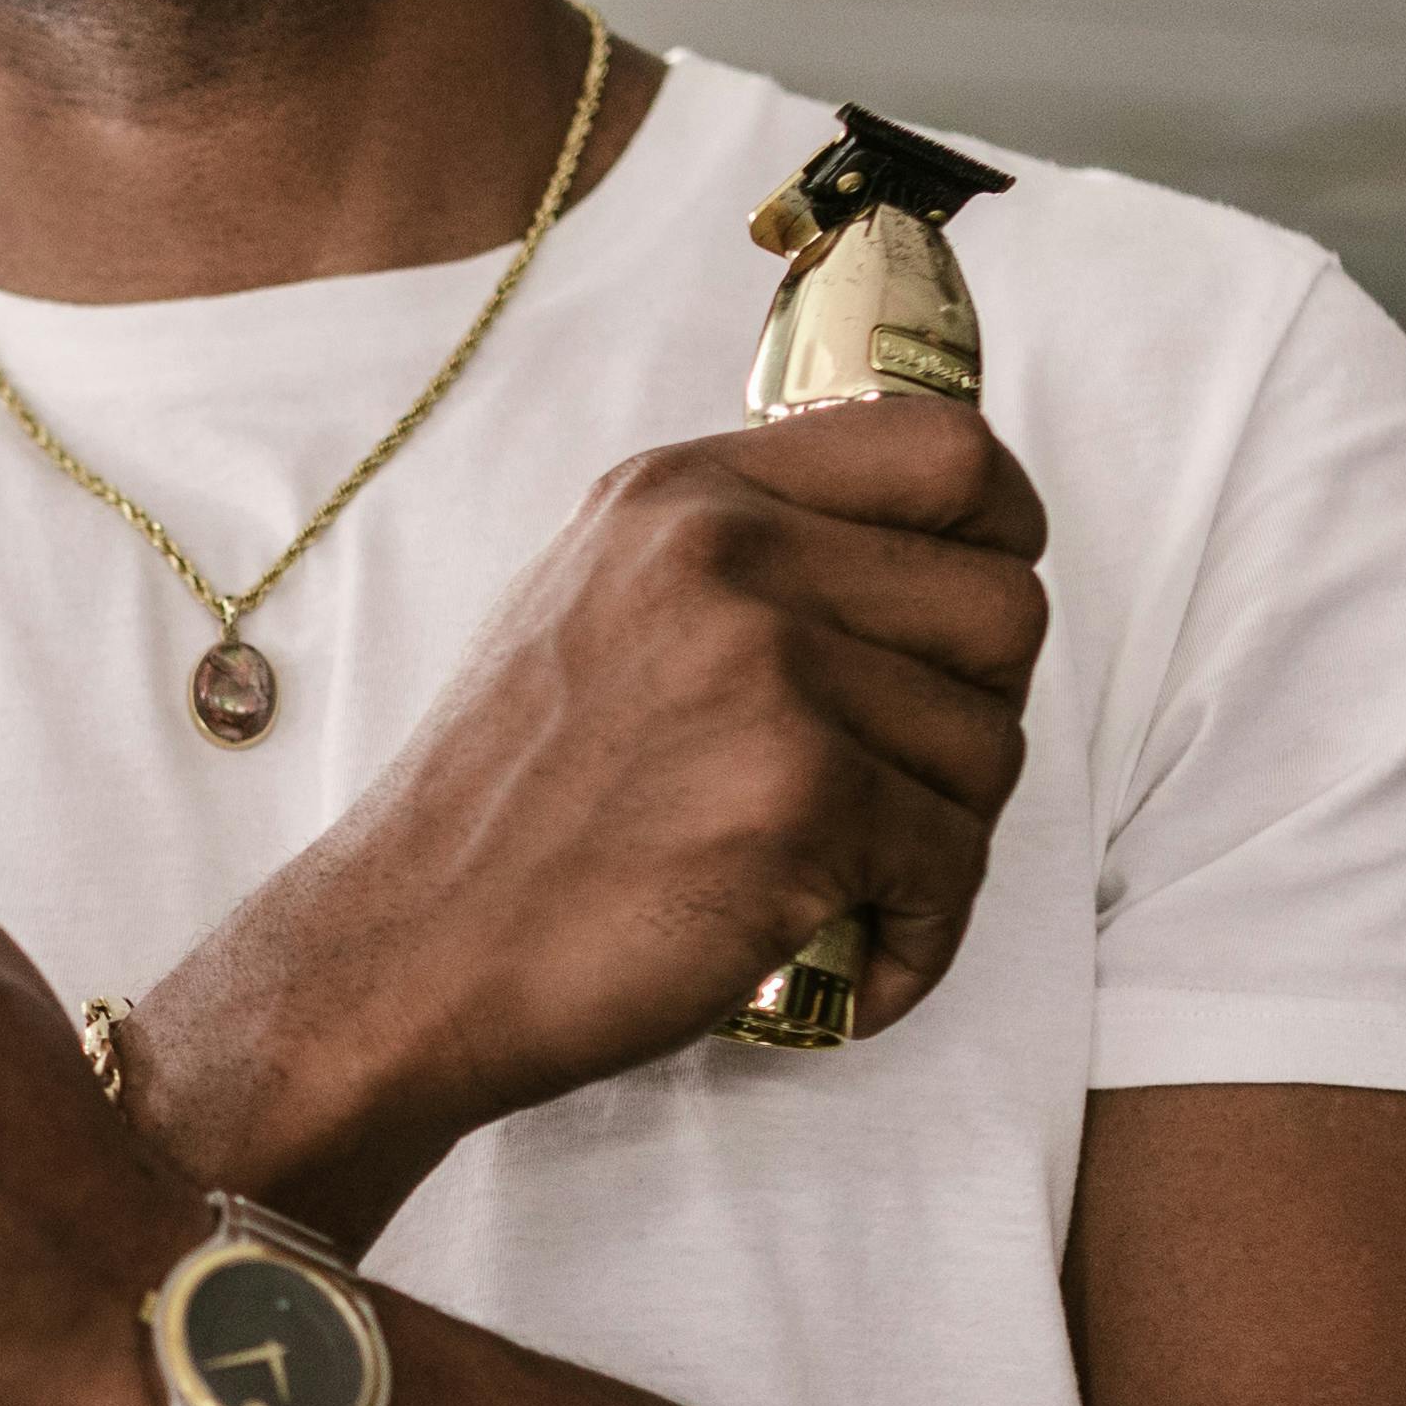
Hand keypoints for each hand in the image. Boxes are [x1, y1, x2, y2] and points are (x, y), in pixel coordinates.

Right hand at [144, 396, 1049, 1233]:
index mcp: (684, 494)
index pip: (946, 448)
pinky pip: (954, 862)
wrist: (402, 957)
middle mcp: (730, 555)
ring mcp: (767, 671)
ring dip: (944, 836)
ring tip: (848, 879)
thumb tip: (908, 553)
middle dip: (978, 715)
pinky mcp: (798, 798)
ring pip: (990, 745)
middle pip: (1003, 605)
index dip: (1000, 536)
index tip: (968, 617)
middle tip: (901, 785)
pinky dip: (920, 931)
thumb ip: (738, 559)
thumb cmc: (505, 814)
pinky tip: (848, 949)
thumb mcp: (595, 605)